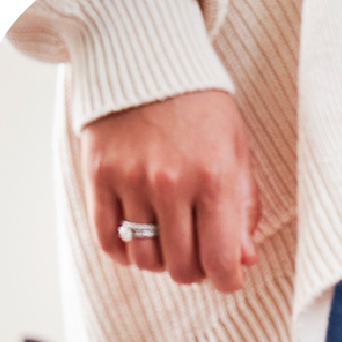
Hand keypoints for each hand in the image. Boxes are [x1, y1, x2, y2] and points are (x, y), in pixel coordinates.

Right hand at [82, 88, 258, 292]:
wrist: (146, 59)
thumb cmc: (203, 111)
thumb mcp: (238, 155)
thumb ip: (244, 211)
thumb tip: (244, 262)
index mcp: (213, 180)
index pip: (221, 262)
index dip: (227, 282)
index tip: (227, 276)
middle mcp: (170, 184)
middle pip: (181, 268)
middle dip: (194, 271)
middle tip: (198, 254)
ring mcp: (130, 179)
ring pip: (144, 258)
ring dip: (159, 262)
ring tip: (168, 243)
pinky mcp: (98, 173)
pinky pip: (107, 236)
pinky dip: (123, 251)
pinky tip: (136, 240)